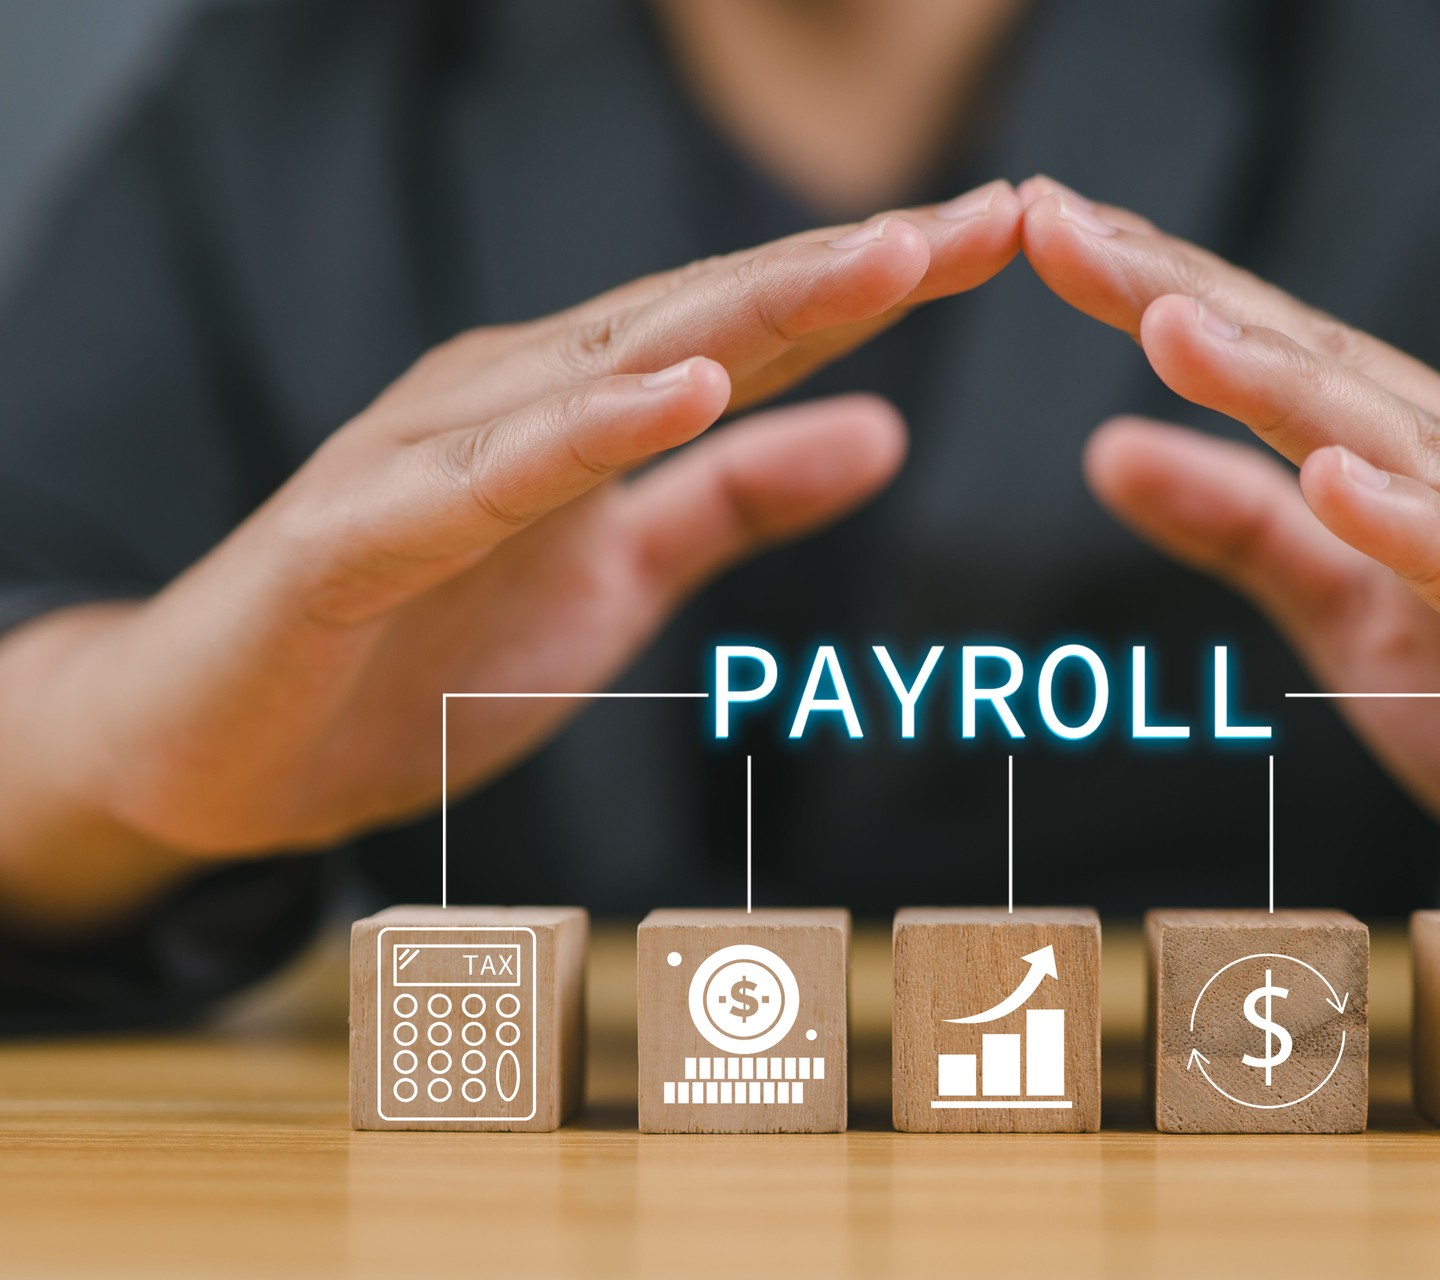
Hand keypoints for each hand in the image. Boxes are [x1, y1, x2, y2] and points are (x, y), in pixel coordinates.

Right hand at [0, 182, 1020, 922]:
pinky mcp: (357, 533)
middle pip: (709, 315)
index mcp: (585, 403)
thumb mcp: (623, 578)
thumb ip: (738, 502)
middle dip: (854, 264)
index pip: (757, 326)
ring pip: (611, 365)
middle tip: (989, 215)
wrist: (220, 749)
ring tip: (881, 259)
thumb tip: (884, 431)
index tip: (1004, 235)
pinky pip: (488, 479)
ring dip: (752, 309)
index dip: (882, 283)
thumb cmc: (419, 652)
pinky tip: (679, 391)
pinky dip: (583, 432)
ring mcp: (432, 452)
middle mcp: (515, 394)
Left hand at [1021, 177, 1439, 956]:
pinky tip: (1350, 486)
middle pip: (1330, 369)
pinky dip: (1434, 538)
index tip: (1041, 225)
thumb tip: (1105, 445)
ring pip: (1420, 456)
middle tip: (1058, 226)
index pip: (1283, 353)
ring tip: (1173, 326)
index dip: (1158, 287)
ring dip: (1294, 388)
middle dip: (1187, 296)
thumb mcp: (1359, 628)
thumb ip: (1249, 537)